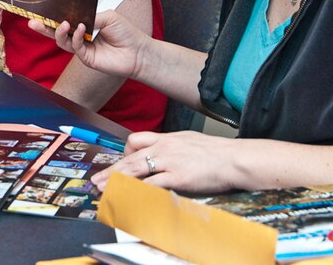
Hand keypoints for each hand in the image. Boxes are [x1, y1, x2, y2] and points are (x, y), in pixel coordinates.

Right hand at [29, 11, 147, 80]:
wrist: (138, 51)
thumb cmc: (125, 32)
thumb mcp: (107, 16)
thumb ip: (89, 16)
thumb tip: (74, 17)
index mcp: (85, 24)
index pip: (66, 19)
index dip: (54, 16)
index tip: (41, 9)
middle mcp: (81, 36)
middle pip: (58, 32)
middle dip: (44, 27)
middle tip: (32, 22)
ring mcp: (83, 48)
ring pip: (63, 41)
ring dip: (59, 32)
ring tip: (63, 23)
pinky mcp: (86, 58)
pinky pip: (76, 47)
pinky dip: (76, 37)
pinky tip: (80, 28)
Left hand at [91, 130, 237, 193]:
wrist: (234, 158)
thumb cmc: (217, 152)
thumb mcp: (190, 141)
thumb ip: (175, 146)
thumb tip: (165, 154)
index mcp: (167, 138)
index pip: (137, 139)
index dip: (124, 151)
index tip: (119, 162)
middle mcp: (164, 147)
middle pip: (130, 156)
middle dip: (112, 169)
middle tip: (98, 179)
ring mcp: (169, 162)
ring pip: (135, 169)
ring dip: (117, 179)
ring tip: (104, 188)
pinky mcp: (178, 177)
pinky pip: (152, 184)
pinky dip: (138, 190)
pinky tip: (129, 195)